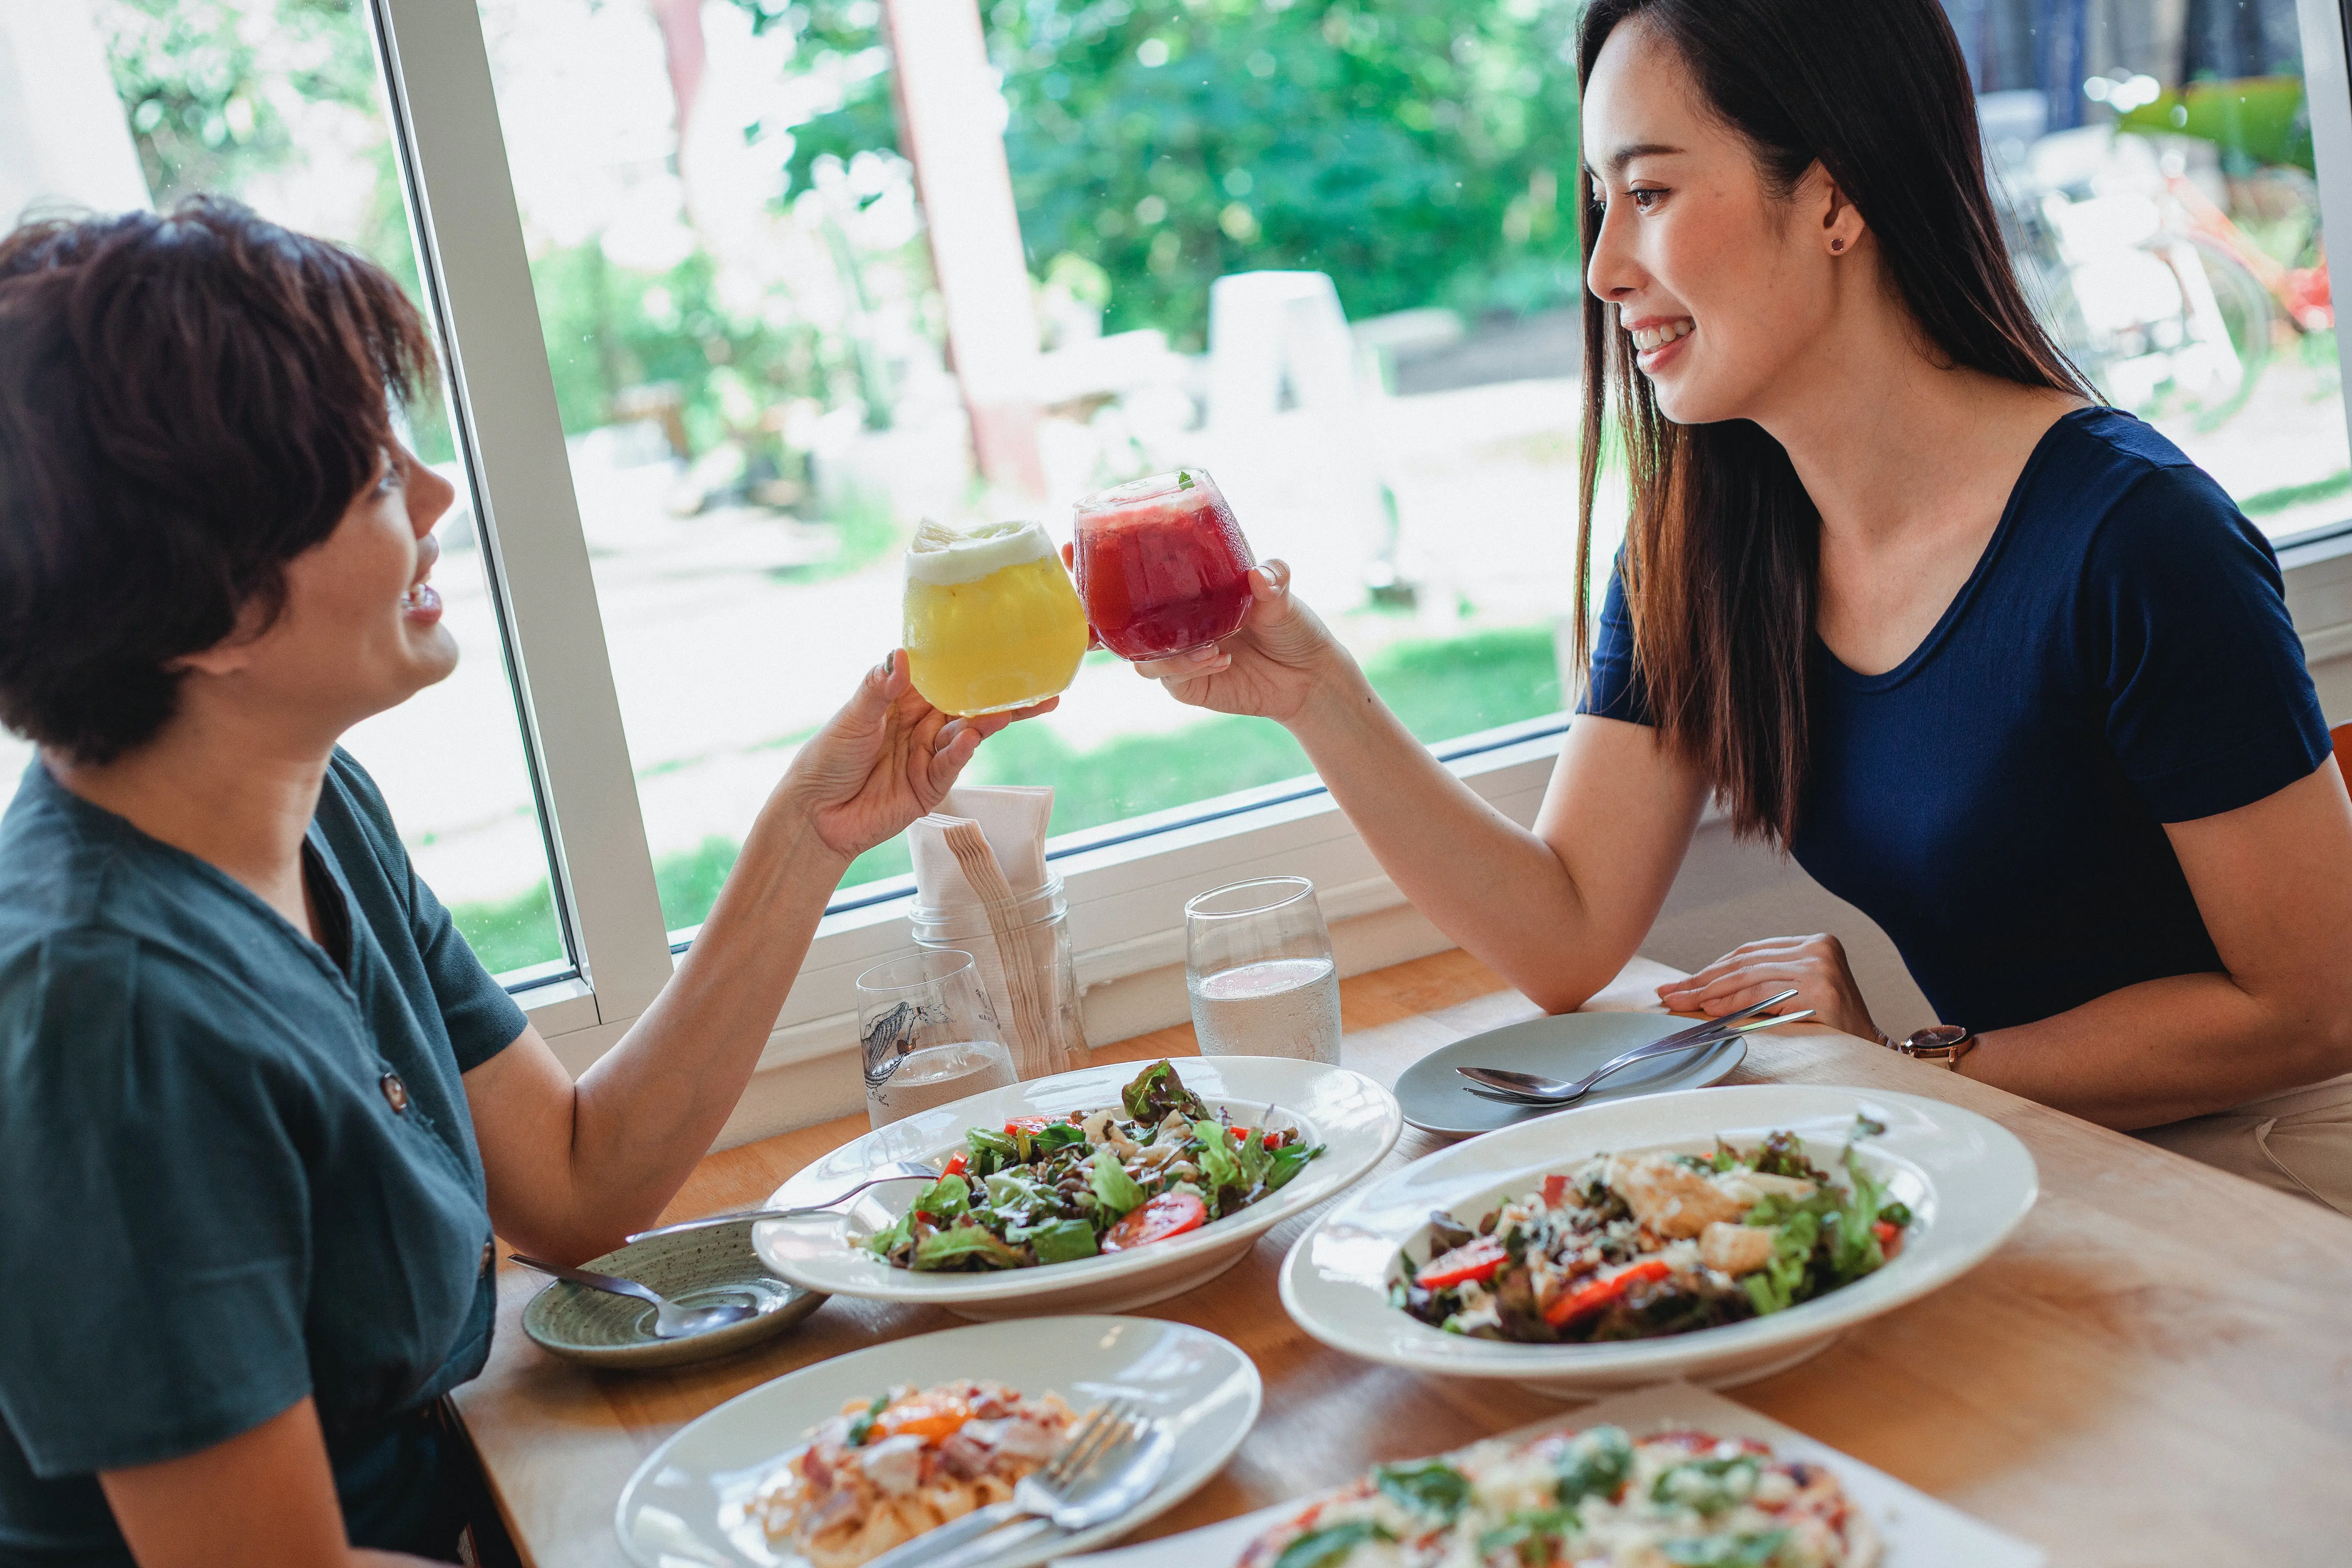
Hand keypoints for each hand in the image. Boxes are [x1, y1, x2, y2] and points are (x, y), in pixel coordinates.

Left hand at [777, 652, 1054, 860]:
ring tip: (1007, 711)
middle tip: (1040, 688)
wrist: (813, 813)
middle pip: (969, 706)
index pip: (947, 677)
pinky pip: (950, 766)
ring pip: (967, 734)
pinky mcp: (929, 787)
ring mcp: (927, 756)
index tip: (1008, 651)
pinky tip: (971, 738)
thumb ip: (879, 688)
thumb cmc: (827, 758)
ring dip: (987, 722)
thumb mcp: (853, 716)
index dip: (975, 665)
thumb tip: (902, 656)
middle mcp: (921, 725)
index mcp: (904, 700)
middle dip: (1003, 698)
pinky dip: (961, 752)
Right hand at [1125, 559, 1351, 723]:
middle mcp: (1181, 626)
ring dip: (1169, 653)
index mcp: (1193, 596)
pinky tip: (1220, 660)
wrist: (1309, 676)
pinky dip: (1186, 669)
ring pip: (1145, 657)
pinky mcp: (1190, 686)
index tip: (1132, 569)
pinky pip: (1169, 678)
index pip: (1151, 586)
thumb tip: (1257, 575)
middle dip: (1132, 623)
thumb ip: (1273, 581)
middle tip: (1160, 615)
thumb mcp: (1283, 599)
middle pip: (1133, 625)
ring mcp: (1182, 657)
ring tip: (1210, 648)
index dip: (1132, 580)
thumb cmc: (1292, 628)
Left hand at [1653, 933, 1881, 1042]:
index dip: (1711, 969)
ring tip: (1681, 1004)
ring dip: (1710, 992)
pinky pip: (1763, 995)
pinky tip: (1710, 1011)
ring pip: (1749, 977)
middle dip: (1701, 980)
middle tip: (1669, 994)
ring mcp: (1820, 966)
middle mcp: (1818, 947)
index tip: (1680, 984)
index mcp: (1813, 942)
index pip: (1749, 953)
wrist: (1869, 1050)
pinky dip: (1733, 1003)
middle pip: (1744, 963)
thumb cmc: (1827, 1024)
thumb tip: (1700, 989)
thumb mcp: (1793, 992)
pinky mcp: (1820, 988)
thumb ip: (1760, 982)